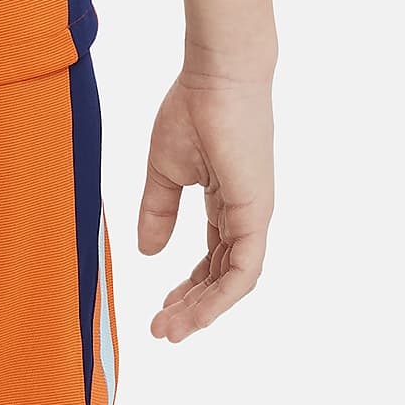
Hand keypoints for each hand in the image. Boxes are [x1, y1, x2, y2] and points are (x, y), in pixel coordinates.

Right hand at [138, 66, 272, 340]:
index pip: (212, 258)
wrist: (217, 74)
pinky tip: (195, 313)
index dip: (187, 286)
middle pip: (222, 276)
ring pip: (233, 281)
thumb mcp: (164, 167)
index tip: (160, 308)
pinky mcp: (256, 213)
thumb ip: (158, 210)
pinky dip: (221, 296)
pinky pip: (244, 270)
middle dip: (192, 306)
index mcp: (225, 202)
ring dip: (203, 310)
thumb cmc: (193, 107)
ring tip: (170, 330)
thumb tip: (148, 252)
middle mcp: (245, 215)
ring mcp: (254, 216)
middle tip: (161, 331)